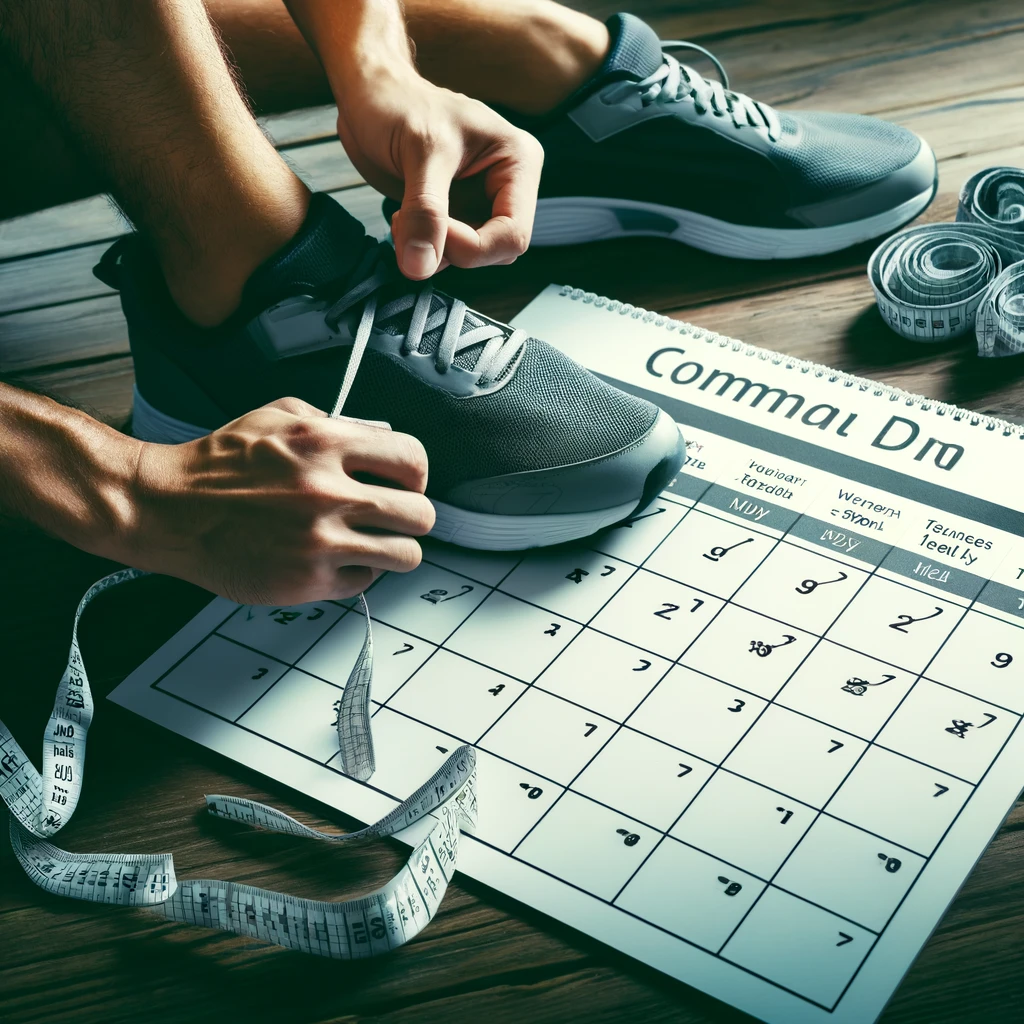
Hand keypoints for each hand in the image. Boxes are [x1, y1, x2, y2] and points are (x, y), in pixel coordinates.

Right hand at [128, 398, 434, 604]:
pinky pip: (364, 582)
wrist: (167, 509)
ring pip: (405, 556)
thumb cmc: (218, 465)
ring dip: (393, 550)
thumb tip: (378, 440)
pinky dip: (355, 572)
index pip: (413, 460)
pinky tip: (333, 559)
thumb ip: (333, 424)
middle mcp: (328, 492)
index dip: (415, 474)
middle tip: (393, 518)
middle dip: (411, 516)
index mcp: (324, 443)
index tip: (406, 483)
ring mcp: (319, 541)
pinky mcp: (306, 581)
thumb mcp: (276, 417)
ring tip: (371, 542)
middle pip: (421, 516)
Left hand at [334, 69, 543, 279]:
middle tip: (410, 223)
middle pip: (496, 251)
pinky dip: (424, 247)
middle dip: (451, 248)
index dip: (472, 246)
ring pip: (472, 256)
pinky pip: (450, 252)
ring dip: (434, 250)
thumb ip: (424, 212)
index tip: (429, 231)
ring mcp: (481, 203)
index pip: (513, 234)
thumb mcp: (419, 152)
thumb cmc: (398, 102)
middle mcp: (506, 186)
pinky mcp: (456, 214)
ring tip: (403, 218)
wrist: (369, 95)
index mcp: (518, 162)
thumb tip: (421, 267)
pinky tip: (404, 220)